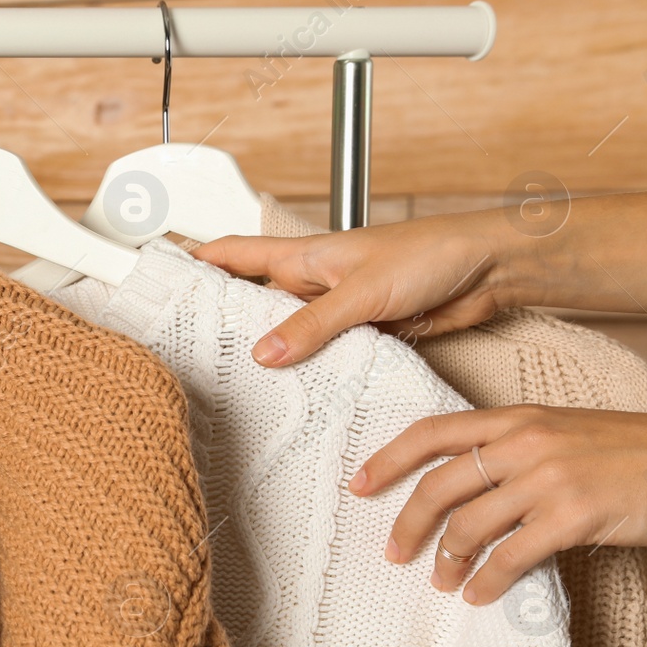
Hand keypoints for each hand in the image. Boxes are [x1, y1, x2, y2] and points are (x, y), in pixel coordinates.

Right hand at [193, 212, 519, 367]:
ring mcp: (336, 310)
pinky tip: (297, 394)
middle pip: (252, 300)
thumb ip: (312, 324)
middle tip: (188, 349)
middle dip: (222, 321)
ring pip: (287, 334)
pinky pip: (323, 356)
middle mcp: (313, 281)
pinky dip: (309, 372)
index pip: (232, 253)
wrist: (488, 269)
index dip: (193, 261)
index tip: (158, 276)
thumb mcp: (362, 291)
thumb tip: (265, 353)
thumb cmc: (432, 253)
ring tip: (236, 383)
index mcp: (303, 255)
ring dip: (269, 355)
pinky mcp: (363, 334)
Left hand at [350, 405, 646, 603]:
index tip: (359, 484)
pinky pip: (509, 556)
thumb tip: (476, 491)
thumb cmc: (644, 453)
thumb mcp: (570, 434)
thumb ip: (520, 451)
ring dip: (446, 561)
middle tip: (393, 552)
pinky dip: (485, 581)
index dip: (388, 458)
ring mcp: (549, 477)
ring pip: (467, 524)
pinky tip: (479, 596)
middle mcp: (526, 441)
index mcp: (519, 417)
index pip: (433, 431)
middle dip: (406, 523)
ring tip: (442, 582)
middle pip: (437, 484)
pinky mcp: (574, 514)